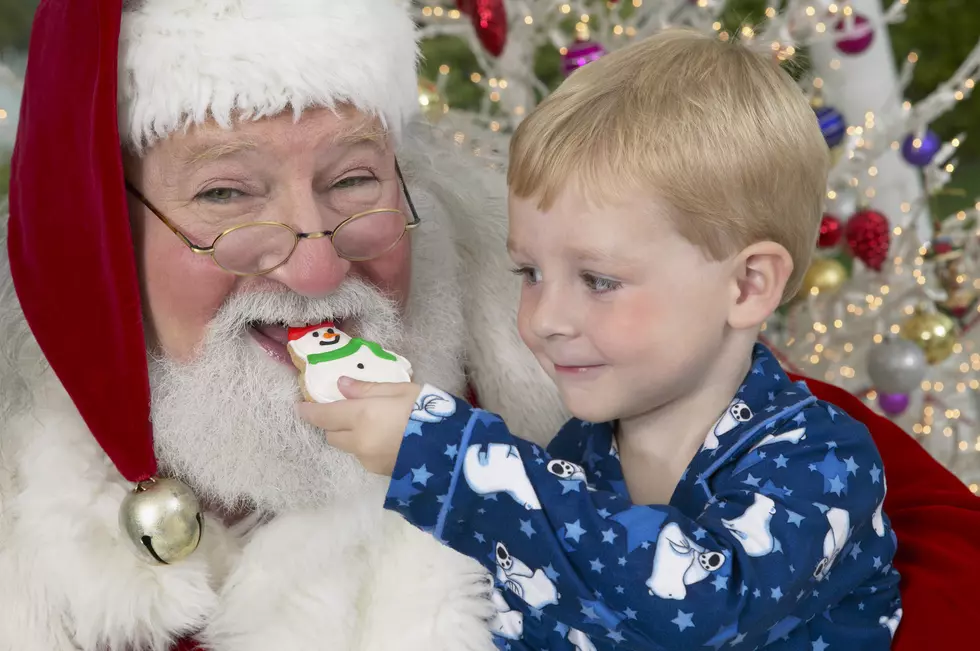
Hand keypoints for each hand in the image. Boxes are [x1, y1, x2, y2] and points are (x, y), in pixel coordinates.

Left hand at [296, 377, 420, 476]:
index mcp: (361, 416)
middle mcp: (358, 441)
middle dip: (333, 423)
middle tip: (345, 411)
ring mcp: (368, 460)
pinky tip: (388, 439)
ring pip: (348, 447)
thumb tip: (341, 385)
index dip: (308, 411)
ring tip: (375, 425)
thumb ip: (369, 388)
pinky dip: (367, 447)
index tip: (299, 406)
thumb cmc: (430, 412)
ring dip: (351, 436)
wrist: (452, 453)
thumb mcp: (403, 390)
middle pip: (331, 434)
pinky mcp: (380, 473)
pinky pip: (364, 457)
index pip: (323, 416)